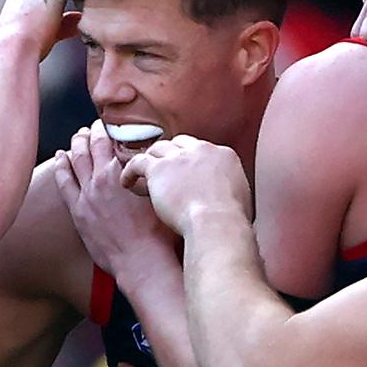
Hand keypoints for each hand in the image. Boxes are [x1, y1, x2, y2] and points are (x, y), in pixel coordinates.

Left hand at [53, 121, 176, 276]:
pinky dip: (61, 166)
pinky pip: (64, 182)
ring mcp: (88, 193)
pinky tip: (60, 156)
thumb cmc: (159, 231)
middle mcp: (104, 177)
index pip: (116, 140)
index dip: (113, 130)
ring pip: (77, 158)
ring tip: (79, 135)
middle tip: (95, 126)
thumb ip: (153, 173)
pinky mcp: (79, 211)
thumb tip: (153, 159)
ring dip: (77, 143)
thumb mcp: (161, 193)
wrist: (143, 260)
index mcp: (125, 170)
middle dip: (94, 132)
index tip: (113, 126)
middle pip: (94, 145)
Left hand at [121, 136, 250, 236]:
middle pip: (179, 144)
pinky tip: (126, 182)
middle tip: (163, 169)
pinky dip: (130, 171)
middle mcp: (201, 150)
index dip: (191, 161)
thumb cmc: (230, 220)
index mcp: (223, 155)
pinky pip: (138, 162)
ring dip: (151, 161)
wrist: (216, 223)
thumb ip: (230, 189)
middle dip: (171, 155)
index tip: (186, 172)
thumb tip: (227, 196)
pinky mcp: (159, 168)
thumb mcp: (240, 198)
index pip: (202, 150)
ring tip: (142, 173)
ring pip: (158, 149)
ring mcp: (178, 157)